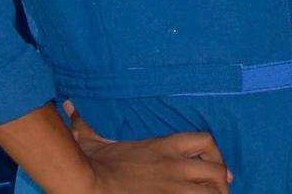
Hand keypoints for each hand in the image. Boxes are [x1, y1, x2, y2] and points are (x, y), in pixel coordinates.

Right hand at [68, 103, 230, 193]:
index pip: (204, 140)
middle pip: (215, 169)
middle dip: (222, 180)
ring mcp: (172, 186)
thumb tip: (69, 106)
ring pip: (210, 190)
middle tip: (222, 189)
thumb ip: (87, 125)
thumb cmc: (91, 164)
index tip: (217, 165)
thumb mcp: (94, 140)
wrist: (88, 184)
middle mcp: (174, 165)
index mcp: (164, 146)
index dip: (216, 153)